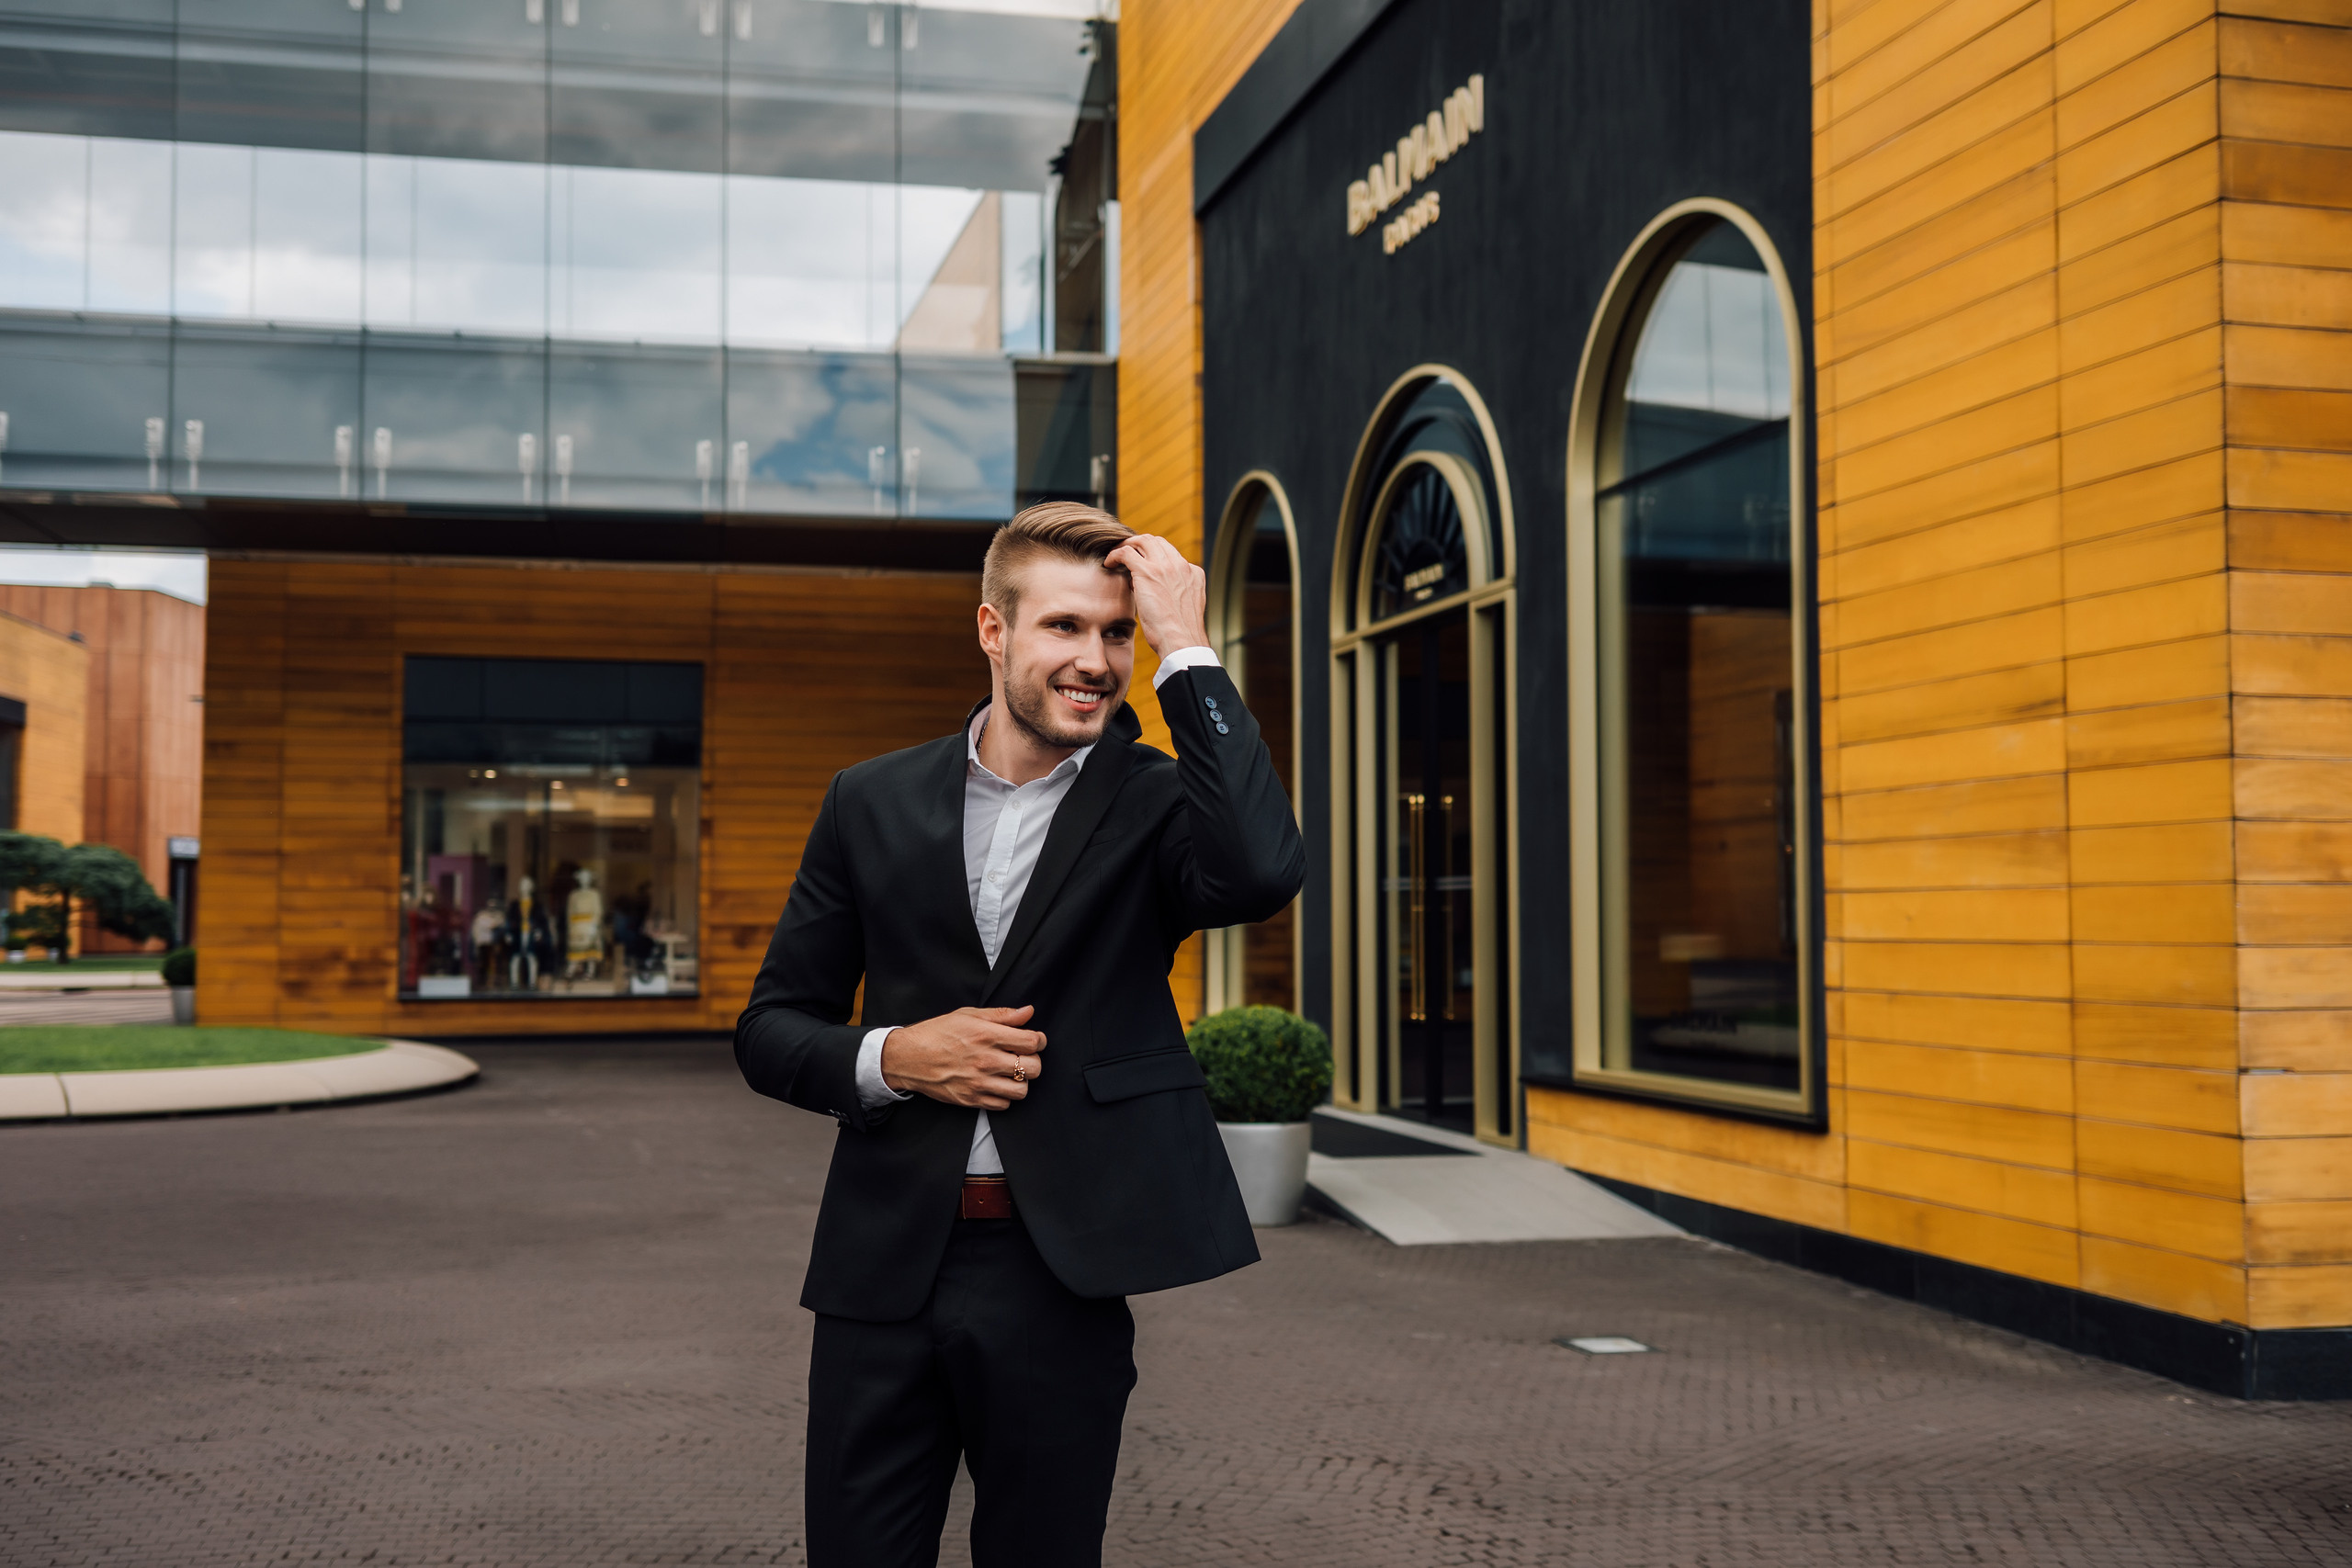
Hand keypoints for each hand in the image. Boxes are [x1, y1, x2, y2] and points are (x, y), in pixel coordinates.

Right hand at [881, 1005, 1045, 1109]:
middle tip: (1023, 1057)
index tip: (1034, 1039)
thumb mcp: (969, 1015)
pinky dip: (1005, 1096)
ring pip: (1022, 1090)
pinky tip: (997, 1084)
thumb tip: (1028, 1012)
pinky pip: (1003, 1105)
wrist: (908, 1057)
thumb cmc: (937, 1033)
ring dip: (1021, 1081)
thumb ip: (1002, 1015)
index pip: (1032, 1042)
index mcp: (986, 1035)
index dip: (1039, 1040)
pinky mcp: (971, 1099)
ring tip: (1011, 1073)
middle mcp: (985, 1060)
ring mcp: (978, 1083)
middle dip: (1033, 1061)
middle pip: (1033, 1068)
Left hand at [1105, 534, 1208, 658]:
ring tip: (1115, 558)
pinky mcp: (1147, 571)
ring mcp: (1165, 566)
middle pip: (1156, 542)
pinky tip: (1108, 564)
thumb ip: (1175, 595)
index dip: (1153, 557)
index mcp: (1193, 573)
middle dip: (1138, 545)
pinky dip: (1115, 555)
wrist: (1182, 641)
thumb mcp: (1184, 609)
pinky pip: (1126, 552)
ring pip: (1142, 541)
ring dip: (1126, 546)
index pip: (1170, 554)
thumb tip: (1155, 594)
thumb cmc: (1180, 635)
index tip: (1141, 567)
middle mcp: (1181, 565)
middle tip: (1125, 556)